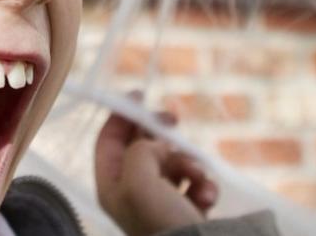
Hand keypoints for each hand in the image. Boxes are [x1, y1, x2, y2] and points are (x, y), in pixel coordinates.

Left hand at [94, 97, 217, 235]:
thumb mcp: (138, 178)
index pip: (108, 139)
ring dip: (189, 162)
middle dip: (161, 134)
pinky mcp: (186, 210)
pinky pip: (195, 182)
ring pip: (174, 161)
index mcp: (111, 184)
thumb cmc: (160, 220)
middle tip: (174, 120)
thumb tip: (156, 144)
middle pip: (142, 146)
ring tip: (197, 176)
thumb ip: (139, 149)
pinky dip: (203, 183)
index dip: (121, 114)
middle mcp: (132, 191)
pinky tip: (207, 195)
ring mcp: (160, 201)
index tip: (141, 95)